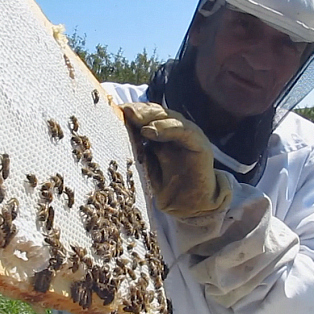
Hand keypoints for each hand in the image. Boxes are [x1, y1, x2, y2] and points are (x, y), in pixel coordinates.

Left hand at [121, 102, 231, 218]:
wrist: (190, 204)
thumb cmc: (166, 186)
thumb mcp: (145, 167)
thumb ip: (136, 151)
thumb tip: (113, 139)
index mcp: (161, 133)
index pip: (146, 115)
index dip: (131, 111)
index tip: (113, 109)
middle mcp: (175, 130)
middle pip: (156, 112)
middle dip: (138, 110)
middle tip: (123, 110)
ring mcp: (188, 135)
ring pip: (169, 117)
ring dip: (150, 116)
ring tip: (134, 117)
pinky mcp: (200, 145)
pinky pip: (184, 132)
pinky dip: (167, 129)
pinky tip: (151, 131)